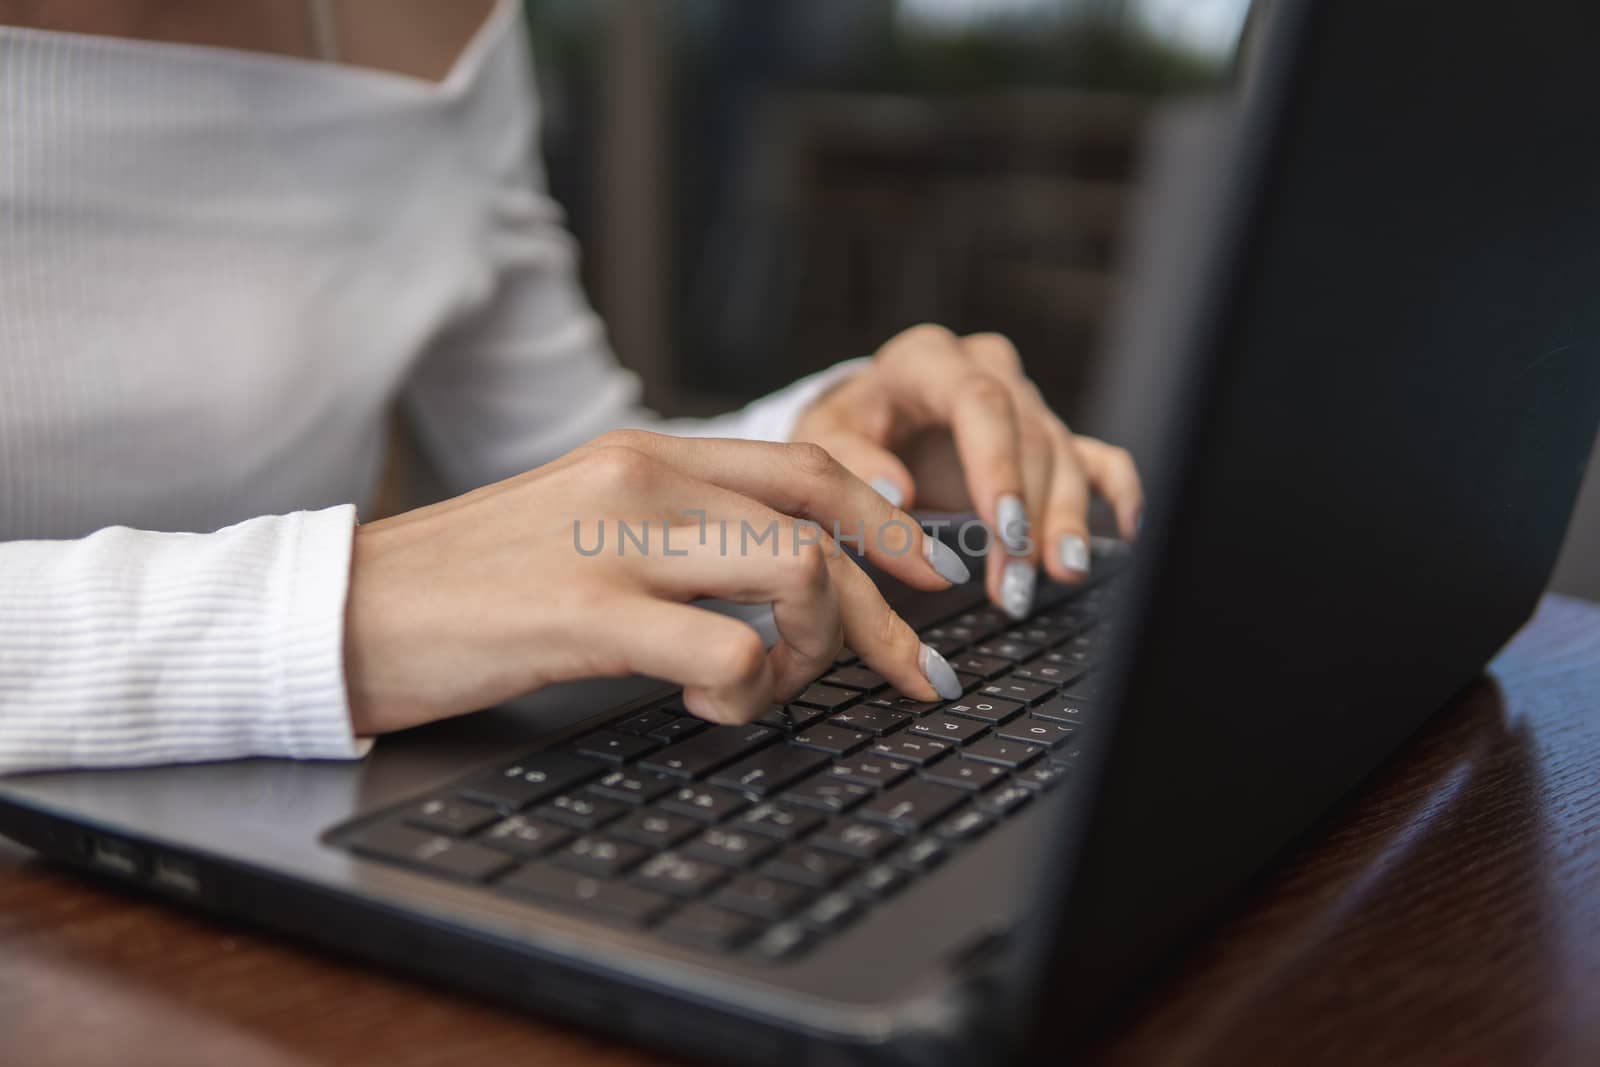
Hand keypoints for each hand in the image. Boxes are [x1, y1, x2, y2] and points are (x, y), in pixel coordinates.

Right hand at [343, 431, 973, 733]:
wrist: (344, 606)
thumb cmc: (466, 581)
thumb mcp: (581, 522)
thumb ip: (673, 530)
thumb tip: (774, 576)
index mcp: (646, 452)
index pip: (805, 466)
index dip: (883, 519)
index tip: (926, 574)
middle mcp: (642, 477)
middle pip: (822, 522)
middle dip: (889, 609)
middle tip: (918, 670)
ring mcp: (616, 540)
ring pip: (797, 573)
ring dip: (818, 649)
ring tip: (773, 690)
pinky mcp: (584, 613)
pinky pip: (727, 654)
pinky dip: (748, 695)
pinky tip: (710, 710)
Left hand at [791, 324, 1143, 619]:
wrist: (862, 420)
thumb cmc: (842, 430)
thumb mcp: (821, 440)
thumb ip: (850, 460)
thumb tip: (896, 491)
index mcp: (925, 361)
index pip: (979, 403)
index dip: (998, 466)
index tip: (1003, 527)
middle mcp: (985, 371)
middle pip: (1028, 437)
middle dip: (1029, 516)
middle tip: (1017, 581)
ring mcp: (1022, 401)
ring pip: (1063, 454)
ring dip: (1064, 521)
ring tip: (1060, 575)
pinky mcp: (1046, 434)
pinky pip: (1095, 455)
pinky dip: (1116, 491)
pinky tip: (1125, 530)